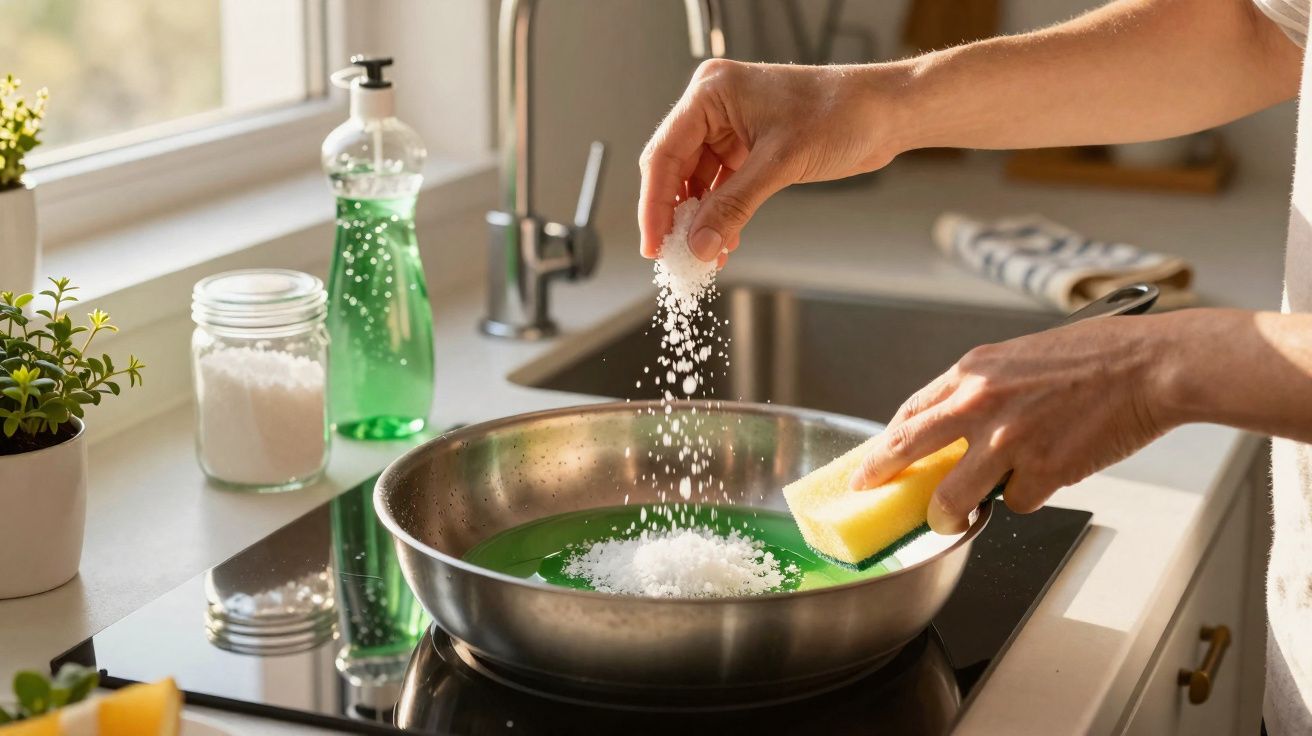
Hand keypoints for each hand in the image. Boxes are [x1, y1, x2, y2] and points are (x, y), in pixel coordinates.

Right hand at [639, 60, 898, 263]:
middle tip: (674, 256)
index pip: (665, 153)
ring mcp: (731, 127)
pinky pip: (722, 186)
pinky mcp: (750, 146)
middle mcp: (715, 106)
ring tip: (704, 256)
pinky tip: (724, 243)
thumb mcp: (781, 163)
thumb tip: (699, 245)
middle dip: (676, 215)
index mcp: (712, 92)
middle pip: (675, 169)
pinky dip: (722, 215)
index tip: (654, 243)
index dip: (654, 204)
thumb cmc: (842, 113)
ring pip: (698, 182)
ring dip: (701, 221)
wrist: (886, 113)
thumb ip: (734, 207)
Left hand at [848, 314, 1177, 534]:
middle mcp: (980, 402)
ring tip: (955, 517)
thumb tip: (953, 428)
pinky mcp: (1041, 471)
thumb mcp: (1017, 358)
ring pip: (953, 498)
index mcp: (972, 371)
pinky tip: (1048, 473)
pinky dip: (1026, 496)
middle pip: (907, 450)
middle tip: (870, 493)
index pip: (910, 412)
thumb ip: (980, 391)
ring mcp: (1008, 440)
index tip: (874, 459)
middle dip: (882, 477)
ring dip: (952, 513)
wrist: (1149, 365)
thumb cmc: (1094, 357)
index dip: (886, 442)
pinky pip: (1015, 503)